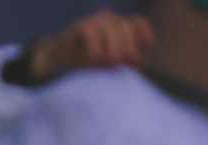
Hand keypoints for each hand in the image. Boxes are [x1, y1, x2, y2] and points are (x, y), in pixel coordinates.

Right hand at [27, 10, 151, 79]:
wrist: (58, 55)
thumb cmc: (84, 56)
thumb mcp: (107, 60)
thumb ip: (124, 60)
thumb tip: (143, 63)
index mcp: (117, 25)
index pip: (136, 22)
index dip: (144, 31)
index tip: (149, 44)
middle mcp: (108, 20)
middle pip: (125, 26)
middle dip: (128, 44)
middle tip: (127, 60)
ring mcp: (94, 21)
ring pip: (111, 27)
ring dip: (114, 44)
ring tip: (113, 60)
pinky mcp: (80, 26)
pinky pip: (91, 32)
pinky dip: (95, 45)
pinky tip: (96, 57)